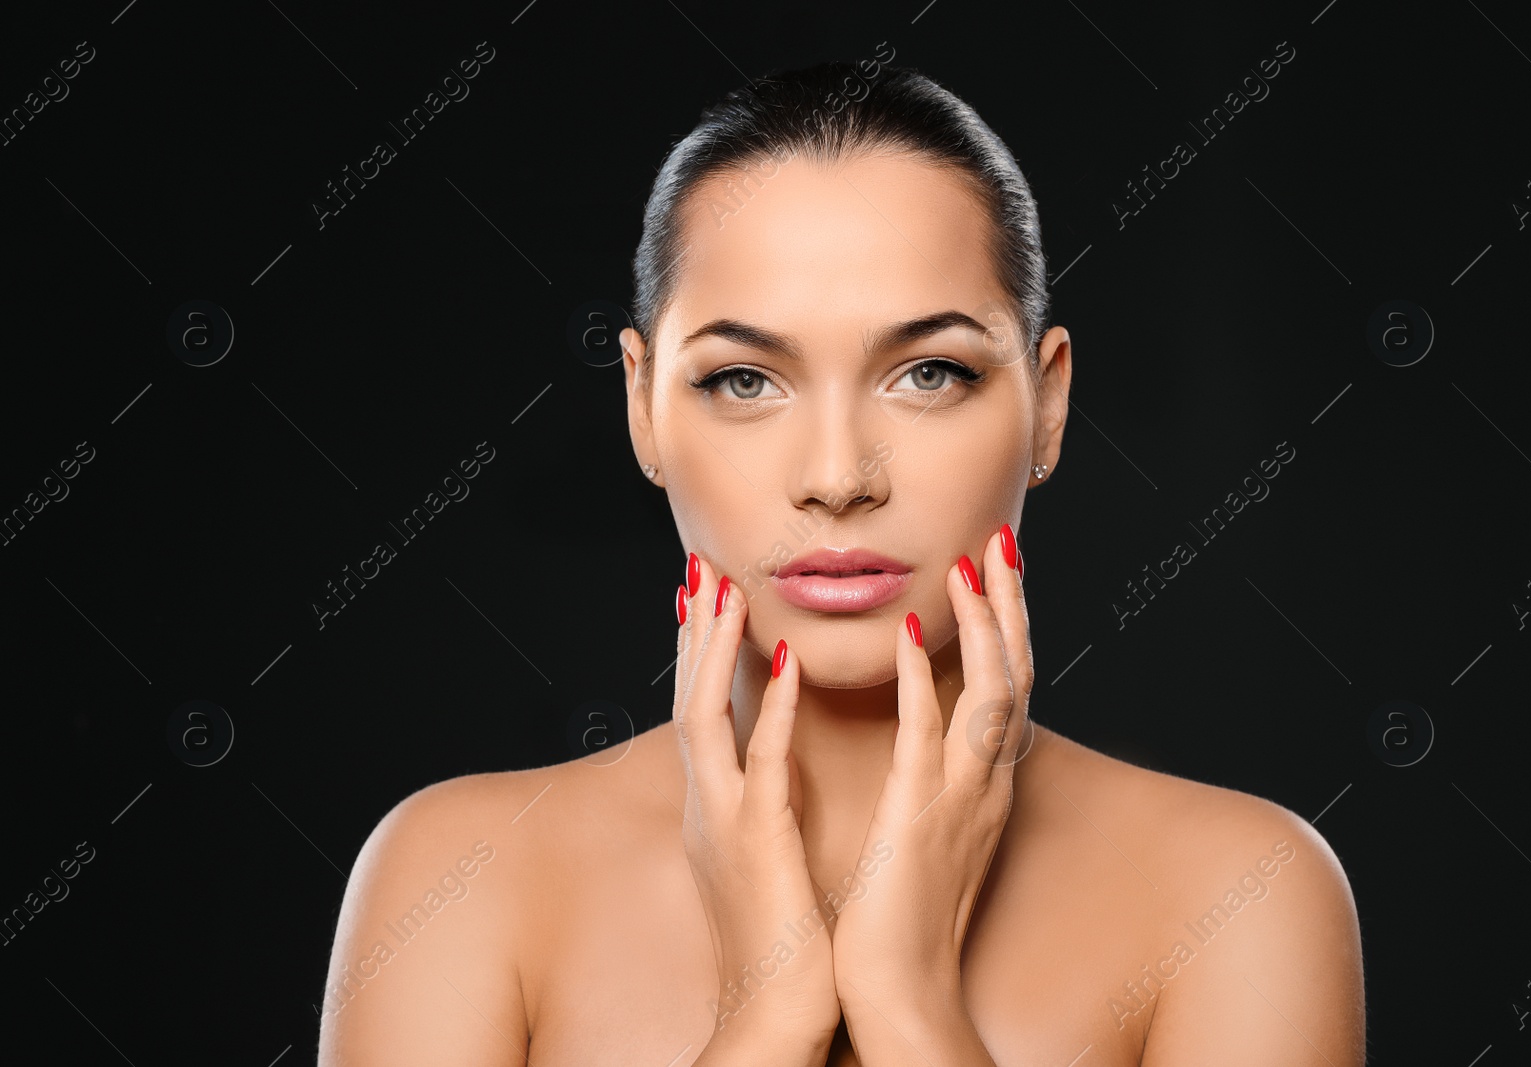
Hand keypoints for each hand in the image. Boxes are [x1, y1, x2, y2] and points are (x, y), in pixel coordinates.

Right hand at [672, 555, 841, 1058]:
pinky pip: (760, 761)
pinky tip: (785, 660)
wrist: (770, 1012)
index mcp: (714, 806)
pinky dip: (769, 706)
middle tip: (701, 567)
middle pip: (688, 698)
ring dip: (712, 650)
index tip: (706, 595)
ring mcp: (723, 819)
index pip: (702, 710)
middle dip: (694, 632)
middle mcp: (706, 803)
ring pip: (704, 716)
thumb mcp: (760, 857)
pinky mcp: (755, 840)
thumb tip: (764, 768)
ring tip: (723, 590)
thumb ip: (758, 805)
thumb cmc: (778, 940)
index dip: (701, 653)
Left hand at [831, 524, 1032, 1029]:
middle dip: (1011, 604)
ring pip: (991, 691)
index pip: (1006, 686)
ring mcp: (961, 797)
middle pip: (1016, 674)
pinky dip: (920, 676)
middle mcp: (987, 783)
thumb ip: (940, 785)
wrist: (903, 994)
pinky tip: (907, 629)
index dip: (1006, 626)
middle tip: (1002, 539)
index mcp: (985, 786)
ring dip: (983, 621)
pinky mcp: (922, 815)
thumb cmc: (907, 919)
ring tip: (972, 560)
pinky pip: (928, 733)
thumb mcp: (934, 836)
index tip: (994, 569)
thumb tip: (935, 744)